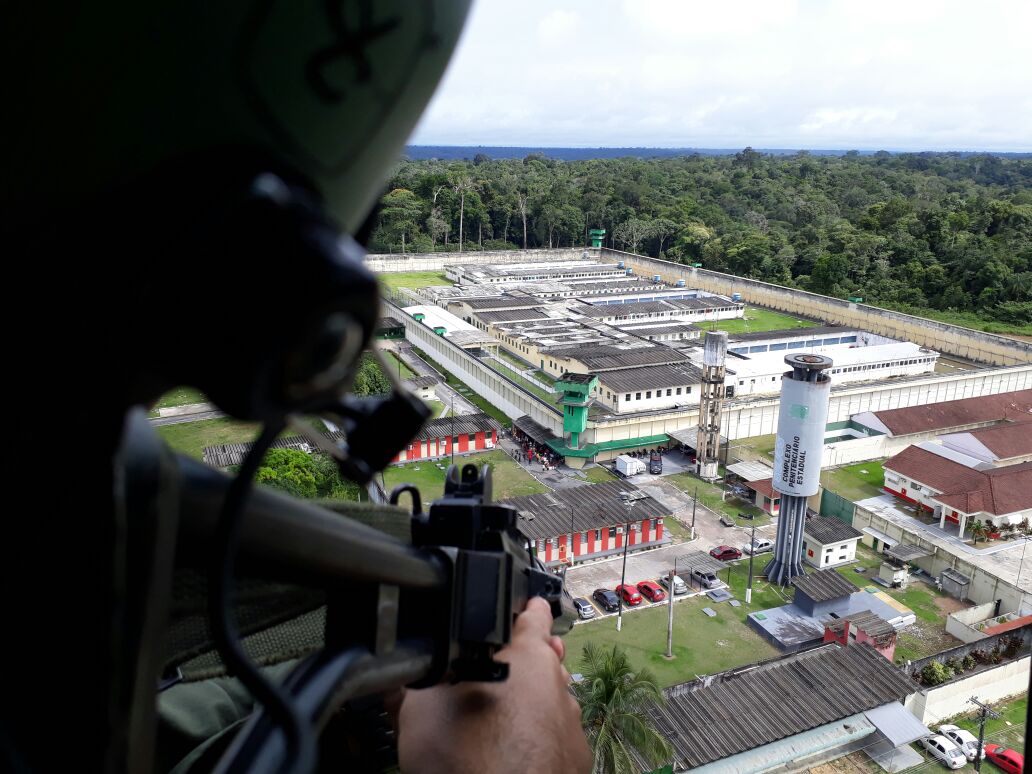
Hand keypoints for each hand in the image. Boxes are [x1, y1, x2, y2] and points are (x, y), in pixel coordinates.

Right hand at [397, 597, 590, 772]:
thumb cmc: (464, 758)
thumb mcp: (419, 710)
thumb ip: (414, 682)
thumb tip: (395, 675)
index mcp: (527, 655)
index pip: (534, 613)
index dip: (523, 607)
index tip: (521, 605)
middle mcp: (558, 683)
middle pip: (542, 659)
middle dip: (521, 662)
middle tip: (492, 674)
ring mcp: (570, 723)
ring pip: (548, 699)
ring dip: (528, 702)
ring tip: (494, 721)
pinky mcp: (575, 759)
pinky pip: (554, 736)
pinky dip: (536, 738)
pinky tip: (510, 751)